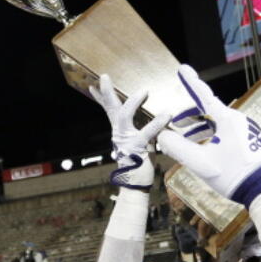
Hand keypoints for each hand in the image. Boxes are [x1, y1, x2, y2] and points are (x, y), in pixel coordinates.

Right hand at [89, 73, 168, 190]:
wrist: (136, 185)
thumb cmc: (139, 163)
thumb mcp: (138, 142)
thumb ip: (140, 130)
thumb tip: (148, 120)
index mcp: (120, 130)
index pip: (109, 109)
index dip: (101, 97)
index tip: (94, 84)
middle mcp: (119, 132)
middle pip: (111, 108)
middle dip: (106, 92)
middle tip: (104, 76)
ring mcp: (126, 139)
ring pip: (124, 115)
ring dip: (134, 101)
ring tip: (145, 90)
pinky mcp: (136, 147)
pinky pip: (146, 132)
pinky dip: (157, 122)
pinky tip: (167, 114)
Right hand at [156, 65, 260, 206]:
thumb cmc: (234, 175)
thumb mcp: (201, 163)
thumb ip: (178, 148)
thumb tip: (163, 135)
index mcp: (227, 120)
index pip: (204, 96)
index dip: (190, 82)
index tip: (183, 68)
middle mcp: (239, 120)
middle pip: (209, 112)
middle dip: (190, 117)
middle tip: (175, 124)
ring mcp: (247, 131)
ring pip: (219, 124)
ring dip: (201, 130)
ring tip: (187, 142)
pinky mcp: (252, 141)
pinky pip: (228, 134)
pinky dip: (213, 138)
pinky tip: (206, 151)